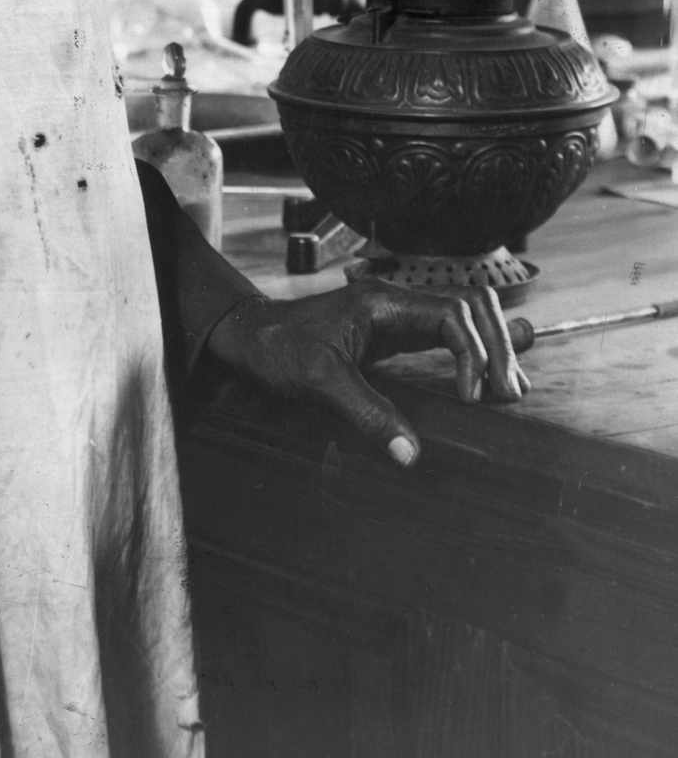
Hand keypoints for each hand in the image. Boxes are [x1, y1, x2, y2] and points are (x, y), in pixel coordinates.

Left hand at [204, 278, 534, 467]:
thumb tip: (409, 454)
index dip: (474, 354)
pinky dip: (472, 352)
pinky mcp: (390, 336)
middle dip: (497, 346)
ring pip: (462, 317)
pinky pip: (444, 335)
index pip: (451, 314)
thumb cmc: (274, 347)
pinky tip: (491, 374)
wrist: (246, 335)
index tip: (473, 398)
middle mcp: (395, 303)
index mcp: (382, 303)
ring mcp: (394, 317)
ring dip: (491, 347)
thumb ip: (364, 412)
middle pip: (469, 307)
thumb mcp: (316, 380)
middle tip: (511, 395)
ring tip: (510, 390)